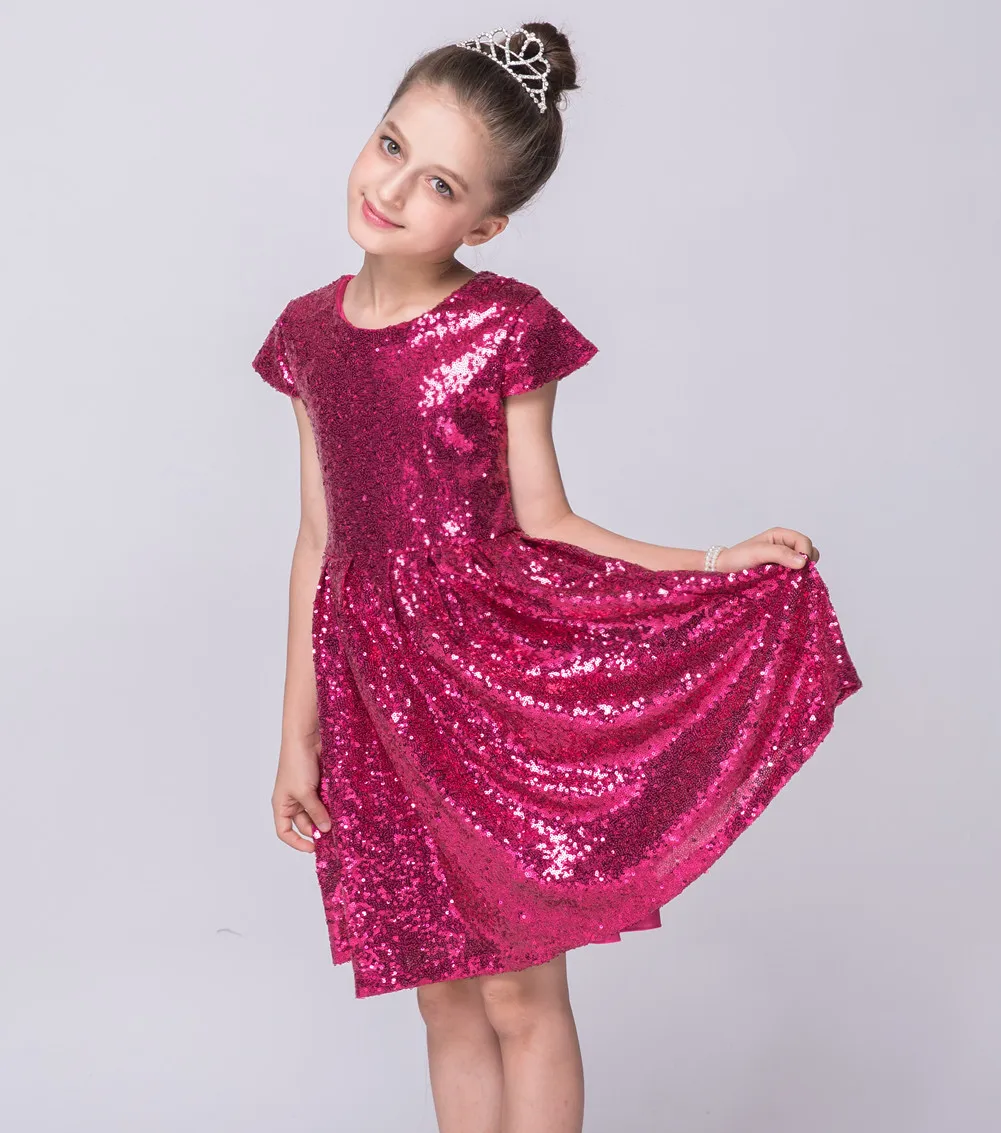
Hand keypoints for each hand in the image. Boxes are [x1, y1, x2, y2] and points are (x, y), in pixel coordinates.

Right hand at [271, 731, 331, 852]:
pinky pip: (327, 800)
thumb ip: (316, 812)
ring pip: (318, 812)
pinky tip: (342, 808)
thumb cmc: (297, 764)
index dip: (296, 842)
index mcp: (282, 805)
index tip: (313, 848)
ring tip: (340, 822)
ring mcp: (307, 792)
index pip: (284, 831)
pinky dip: (333, 804)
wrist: (307, 737)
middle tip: (334, 835)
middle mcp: (293, 800)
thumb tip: (326, 830)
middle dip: (318, 828)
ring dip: (328, 816)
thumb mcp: (305, 793)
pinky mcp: (320, 784)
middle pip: (305, 823)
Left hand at [715, 527, 819, 572]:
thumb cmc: (737, 558)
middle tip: (793, 574)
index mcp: (781, 535)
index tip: (799, 567)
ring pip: (804, 566)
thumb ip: (780, 554)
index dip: (806, 553)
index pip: (805, 542)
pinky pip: (796, 576)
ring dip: (800, 573)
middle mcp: (785, 546)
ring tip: (787, 579)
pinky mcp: (781, 574)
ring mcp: (784, 561)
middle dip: (805, 563)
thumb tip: (803, 562)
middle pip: (809, 553)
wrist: (723, 570)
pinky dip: (795, 580)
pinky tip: (785, 584)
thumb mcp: (758, 552)